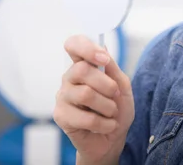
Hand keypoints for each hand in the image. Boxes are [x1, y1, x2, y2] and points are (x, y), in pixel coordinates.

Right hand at [54, 35, 134, 164]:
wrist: (112, 138)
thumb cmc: (116, 109)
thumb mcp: (122, 86)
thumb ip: (113, 69)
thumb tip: (103, 50)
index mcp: (84, 65)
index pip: (74, 44)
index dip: (86, 48)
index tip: (103, 59)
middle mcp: (70, 78)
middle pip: (82, 70)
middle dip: (107, 85)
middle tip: (114, 95)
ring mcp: (63, 96)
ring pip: (85, 94)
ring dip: (107, 106)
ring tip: (111, 112)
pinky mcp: (61, 116)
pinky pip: (85, 117)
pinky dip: (104, 123)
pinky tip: (106, 125)